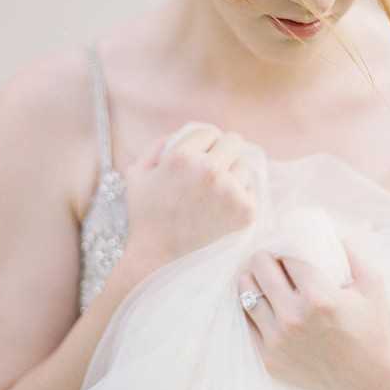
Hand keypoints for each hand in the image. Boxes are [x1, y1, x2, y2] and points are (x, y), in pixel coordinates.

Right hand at [121, 126, 256, 273]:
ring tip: (215, 193)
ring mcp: (230, 190)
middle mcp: (209, 170)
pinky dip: (240, 196)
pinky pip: (251, 189)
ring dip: (233, 174)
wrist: (159, 258)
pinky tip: (223, 208)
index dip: (205, 142)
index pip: (210, 131)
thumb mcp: (137, 173)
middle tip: (217, 165)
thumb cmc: (146, 215)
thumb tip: (183, 132)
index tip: (202, 154)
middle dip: (225, 151)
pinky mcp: (245, 210)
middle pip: (234, 141)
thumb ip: (157, 144)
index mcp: (183, 156)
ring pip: (244, 166)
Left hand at [237, 239, 389, 389]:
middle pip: (261, 270)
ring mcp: (278, 341)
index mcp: (319, 297)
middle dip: (263, 258)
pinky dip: (250, 308)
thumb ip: (353, 254)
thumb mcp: (372, 285)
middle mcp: (294, 317)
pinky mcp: (270, 359)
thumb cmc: (373, 329)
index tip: (284, 245)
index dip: (284, 247)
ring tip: (256, 275)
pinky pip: (247, 323)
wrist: (369, 381)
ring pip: (247, 295)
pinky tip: (257, 300)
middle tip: (267, 257)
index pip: (286, 257)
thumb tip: (332, 232)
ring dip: (250, 280)